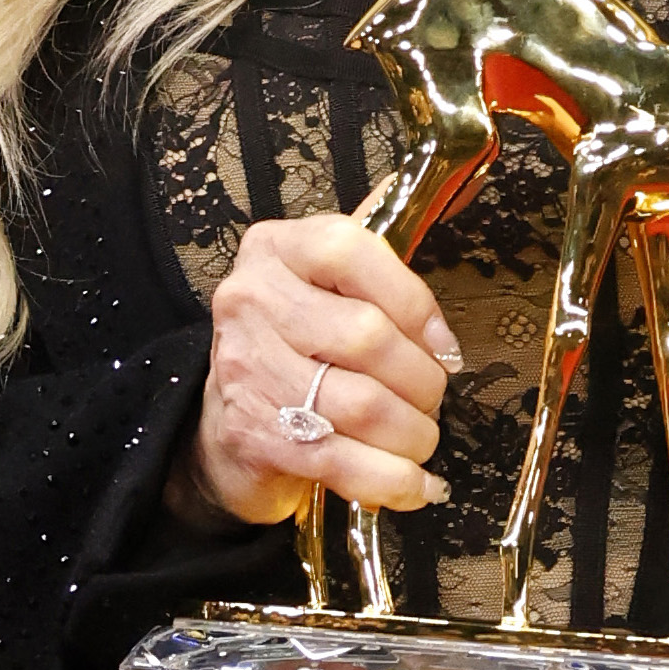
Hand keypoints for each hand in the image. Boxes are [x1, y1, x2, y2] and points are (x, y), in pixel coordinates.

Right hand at [186, 212, 459, 539]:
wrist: (224, 422)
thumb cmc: (294, 347)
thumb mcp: (323, 282)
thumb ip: (370, 249)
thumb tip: (425, 184)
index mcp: (277, 250)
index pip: (352, 252)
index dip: (414, 302)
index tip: (444, 345)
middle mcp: (252, 301)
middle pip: (366, 336)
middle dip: (422, 380)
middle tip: (432, 400)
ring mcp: (247, 370)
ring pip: (361, 403)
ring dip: (413, 433)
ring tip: (422, 439)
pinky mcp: (255, 435)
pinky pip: (343, 460)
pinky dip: (394, 481)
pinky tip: (417, 485)